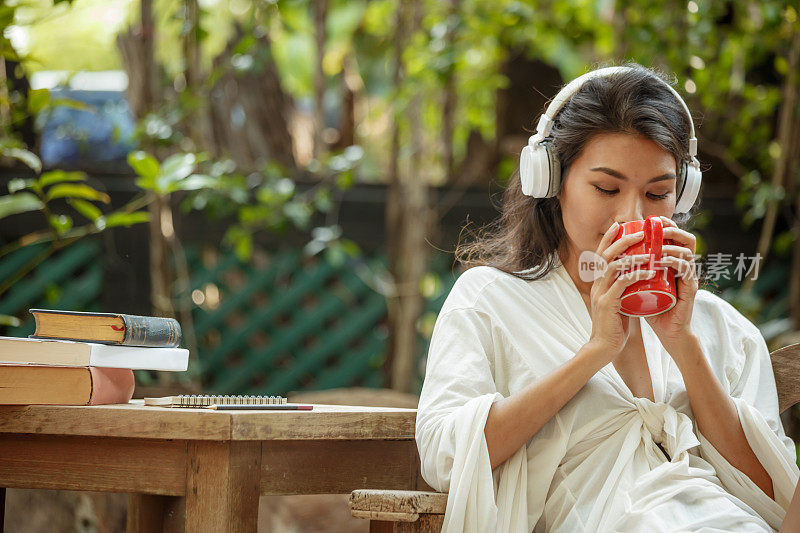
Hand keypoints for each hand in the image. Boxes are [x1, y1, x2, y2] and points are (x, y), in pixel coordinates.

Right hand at [587, 221, 658, 358]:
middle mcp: (597, 285)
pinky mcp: (607, 304)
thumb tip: (638, 278)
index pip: (601, 255)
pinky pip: (622, 284)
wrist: (604, 348)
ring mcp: (600, 294)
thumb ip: (624, 290)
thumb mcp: (618, 302)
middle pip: (605, 255)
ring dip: (632, 255)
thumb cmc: (614, 326)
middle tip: (639, 232)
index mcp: (599, 283)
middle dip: (622, 240)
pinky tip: (649, 271)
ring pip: (614, 266)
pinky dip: (636, 275)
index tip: (620, 226)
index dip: (609, 238)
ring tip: (649, 250)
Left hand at [643, 216, 698, 353]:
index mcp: (674, 263)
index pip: (674, 238)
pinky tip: (662, 260)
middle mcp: (684, 267)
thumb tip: (609, 255)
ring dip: (671, 245)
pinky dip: (674, 262)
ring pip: (687, 252)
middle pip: (686, 239)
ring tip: (655, 244)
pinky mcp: (691, 288)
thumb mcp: (639, 284)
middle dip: (673, 230)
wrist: (666, 331)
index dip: (666, 225)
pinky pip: (687, 270)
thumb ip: (630, 270)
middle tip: (658, 227)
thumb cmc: (651, 308)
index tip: (650, 220)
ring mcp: (689, 276)